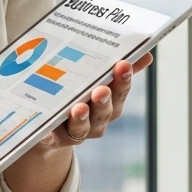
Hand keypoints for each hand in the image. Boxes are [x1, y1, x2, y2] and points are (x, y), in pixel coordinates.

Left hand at [2, 53, 153, 191]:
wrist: (50, 127)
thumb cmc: (77, 96)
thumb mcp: (96, 80)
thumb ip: (116, 68)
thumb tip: (146, 53)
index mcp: (108, 104)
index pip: (120, 92)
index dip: (123, 81)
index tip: (123, 65)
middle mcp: (96, 120)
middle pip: (103, 112)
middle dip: (104, 101)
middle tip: (101, 89)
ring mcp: (76, 131)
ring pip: (81, 127)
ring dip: (81, 118)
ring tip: (79, 108)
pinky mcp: (53, 138)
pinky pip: (51, 137)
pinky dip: (49, 135)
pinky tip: (45, 131)